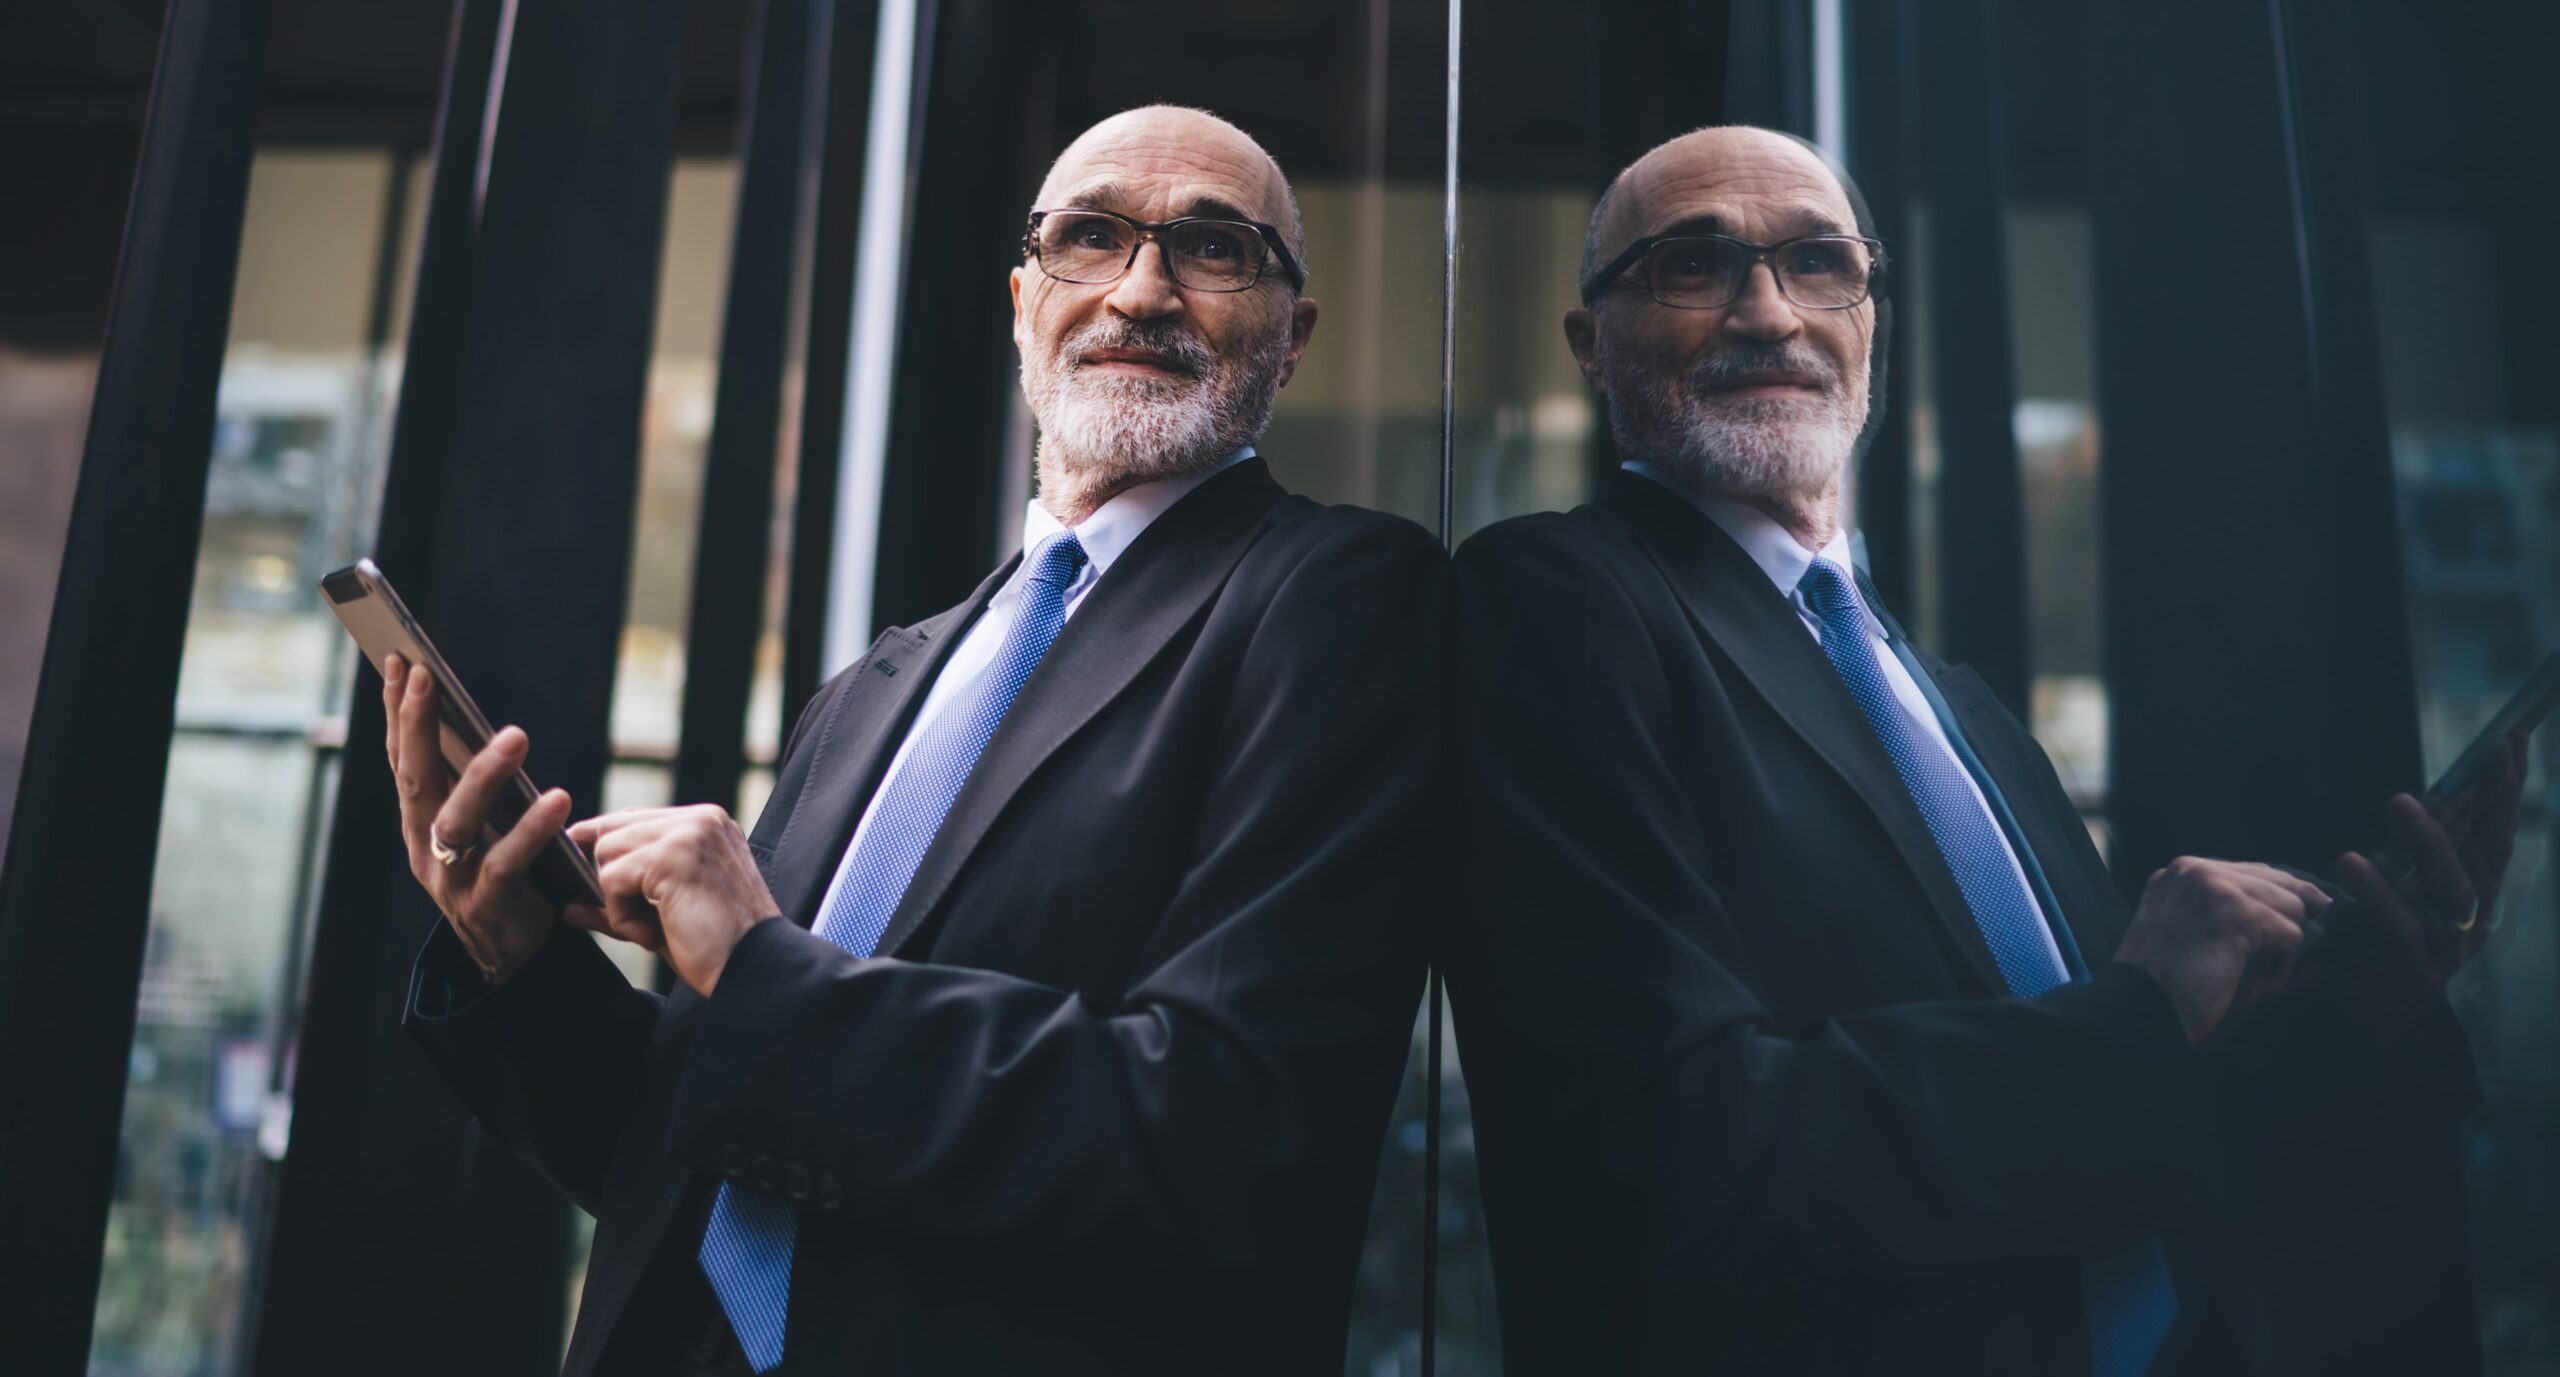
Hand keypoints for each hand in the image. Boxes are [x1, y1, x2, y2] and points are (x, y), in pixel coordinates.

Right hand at [383, 654, 570, 984]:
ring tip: (517, 736)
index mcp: (419, 821)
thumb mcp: (482, 822)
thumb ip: (473, 780)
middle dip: (416, 726)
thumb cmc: (502, 871)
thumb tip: (474, 717)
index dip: (395, 711)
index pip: (402, 758)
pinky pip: (505, 863)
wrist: (510, 952)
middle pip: (415, 780)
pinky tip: (557, 800)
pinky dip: (530, 830)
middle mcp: (424, 845)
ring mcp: (449, 879)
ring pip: (457, 820)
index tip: (399, 659)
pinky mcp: (486, 906)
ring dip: (484, 775)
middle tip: (428, 678)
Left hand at [566, 805, 779, 996]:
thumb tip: (569, 906)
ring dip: (617, 901)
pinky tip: (655, 935)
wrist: (756, 971)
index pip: (631, 819)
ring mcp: (687, 833)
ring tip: (654, 929)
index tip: (598, 888)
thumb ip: (619, 901)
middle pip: (611, 830)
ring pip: (606, 852)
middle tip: (641, 922)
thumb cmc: (717, 948)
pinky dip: (622, 917)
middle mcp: (700, 819)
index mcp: (707, 824)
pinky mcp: (672, 856)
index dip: (607, 852)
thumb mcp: (664, 916)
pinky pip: (612, 879)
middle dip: (609, 879)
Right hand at [2112, 857, 2330, 1042]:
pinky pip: (2291, 933)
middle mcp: (2196, 870)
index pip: (2252, 871)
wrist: (2142, 1008)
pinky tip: (2266, 981)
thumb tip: (2292, 904)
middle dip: (2290, 918)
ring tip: (2265, 972)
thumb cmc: (2165, 980)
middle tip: (2290, 953)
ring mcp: (2215, 888)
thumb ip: (2219, 907)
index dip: (2278, 897)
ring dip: (2286, 943)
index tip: (2300, 920)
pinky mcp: (2236, 913)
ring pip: (2290, 905)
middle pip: (2277, 881)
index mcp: (2181, 872)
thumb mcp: (2186, 927)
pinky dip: (2285, 963)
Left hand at [2303, 732, 2527, 1023]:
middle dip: (2496, 802)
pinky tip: (2351, 861)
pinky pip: (2401, 926)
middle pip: (2492, 856)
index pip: (2497, 837)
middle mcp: (2472, 922)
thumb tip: (2438, 798)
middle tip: (2491, 754)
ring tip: (2397, 801)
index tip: (2512, 741)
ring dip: (2428, 842)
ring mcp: (2448, 950)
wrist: (2339, 1018)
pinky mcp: (2411, 973)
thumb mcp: (2399, 888)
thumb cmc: (2367, 944)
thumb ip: (2419, 852)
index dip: (2507, 791)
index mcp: (2474, 898)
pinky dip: (2378, 892)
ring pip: (2453, 889)